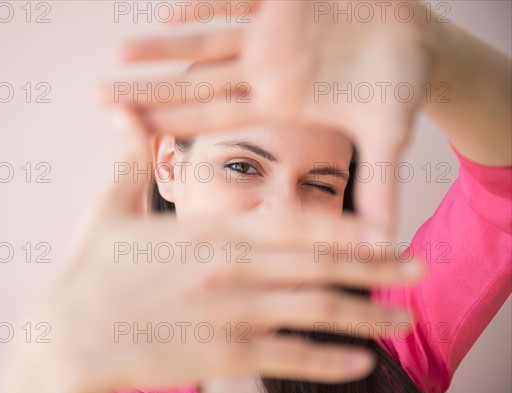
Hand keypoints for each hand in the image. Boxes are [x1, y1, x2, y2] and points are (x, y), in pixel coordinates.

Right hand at [0, 107, 423, 392]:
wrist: (65, 339)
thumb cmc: (89, 271)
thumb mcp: (108, 206)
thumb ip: (129, 159)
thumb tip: (121, 112)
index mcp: (208, 231)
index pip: (291, 222)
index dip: (342, 226)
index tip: (381, 230)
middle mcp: (230, 270)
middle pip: (318, 266)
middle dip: (374, 268)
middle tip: (417, 268)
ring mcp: (229, 315)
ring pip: (314, 312)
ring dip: (365, 316)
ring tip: (402, 320)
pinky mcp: (221, 356)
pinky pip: (287, 357)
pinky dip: (328, 361)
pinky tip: (360, 361)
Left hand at [108, 0, 436, 233]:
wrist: (415, 39)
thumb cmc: (398, 86)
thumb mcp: (387, 136)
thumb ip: (379, 186)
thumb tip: (382, 246)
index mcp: (279, 103)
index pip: (218, 117)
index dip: (175, 123)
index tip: (131, 134)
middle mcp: (267, 69)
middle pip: (199, 80)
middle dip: (152, 87)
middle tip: (98, 96)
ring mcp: (273, 31)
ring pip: (210, 39)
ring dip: (167, 46)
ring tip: (121, 51)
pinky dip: (209, 2)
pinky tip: (170, 11)